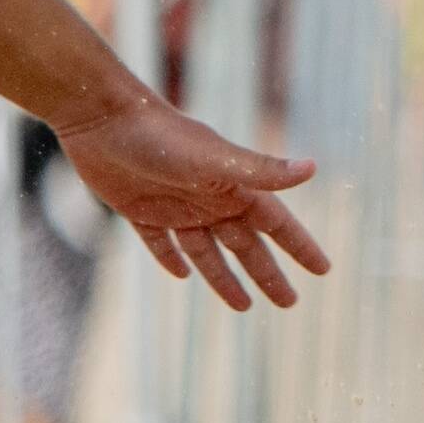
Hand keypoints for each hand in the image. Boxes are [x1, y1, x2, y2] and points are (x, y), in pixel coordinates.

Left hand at [52, 94, 331, 309]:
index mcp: (234, 189)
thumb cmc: (161, 135)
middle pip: (247, 246)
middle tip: (289, 303)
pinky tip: (181, 275)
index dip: (299, 247)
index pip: (277, 225)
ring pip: (208, 252)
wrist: (100, 116)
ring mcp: (176, 207)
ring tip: (244, 307)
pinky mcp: (140, 210)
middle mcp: (211, 200)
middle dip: (269, 274)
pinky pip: (161, 243)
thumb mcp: (214, 159)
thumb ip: (261, 168)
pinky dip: (172, 259)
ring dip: (225, 278)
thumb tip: (313, 168)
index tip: (322, 270)